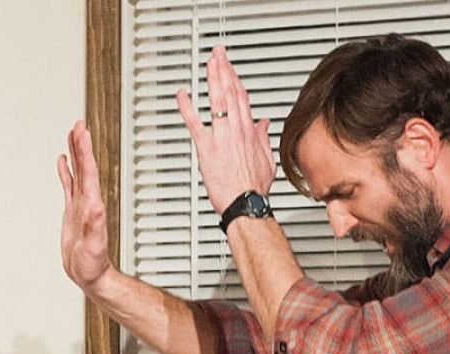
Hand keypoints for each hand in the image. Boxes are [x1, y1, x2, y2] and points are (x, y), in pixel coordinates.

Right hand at [58, 120, 116, 292]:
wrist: (90, 275)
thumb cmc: (93, 264)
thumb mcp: (95, 245)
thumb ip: (96, 225)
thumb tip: (97, 205)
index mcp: (92, 204)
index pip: (88, 171)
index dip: (85, 150)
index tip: (82, 131)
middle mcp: (87, 201)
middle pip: (84, 165)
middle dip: (81, 144)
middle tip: (78, 124)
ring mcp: (80, 205)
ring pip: (76, 172)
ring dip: (75, 153)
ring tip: (72, 135)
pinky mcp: (72, 212)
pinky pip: (68, 185)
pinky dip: (66, 171)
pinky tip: (63, 162)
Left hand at [176, 46, 276, 213]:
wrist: (245, 204)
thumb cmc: (253, 188)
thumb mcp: (267, 160)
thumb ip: (263, 139)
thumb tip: (263, 124)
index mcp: (249, 132)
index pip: (243, 98)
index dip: (236, 79)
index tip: (230, 68)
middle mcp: (235, 130)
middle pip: (230, 92)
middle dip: (224, 69)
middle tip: (218, 54)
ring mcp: (220, 137)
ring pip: (217, 100)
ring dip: (212, 78)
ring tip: (208, 62)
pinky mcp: (206, 148)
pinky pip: (195, 123)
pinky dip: (187, 107)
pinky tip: (181, 95)